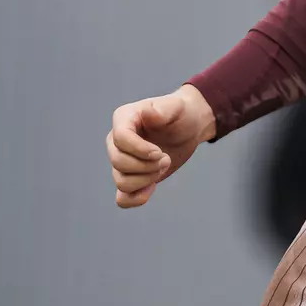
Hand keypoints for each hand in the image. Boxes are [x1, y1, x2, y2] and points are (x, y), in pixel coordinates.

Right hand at [106, 86, 215, 208]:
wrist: (189, 128)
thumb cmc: (182, 114)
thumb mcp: (177, 106)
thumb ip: (162, 108)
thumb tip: (148, 113)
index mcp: (124, 119)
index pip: (120, 138)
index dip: (140, 150)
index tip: (160, 152)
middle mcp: (116, 141)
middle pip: (119, 162)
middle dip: (148, 165)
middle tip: (166, 158)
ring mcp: (120, 161)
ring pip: (122, 182)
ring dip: (147, 179)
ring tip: (164, 166)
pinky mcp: (130, 177)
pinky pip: (122, 198)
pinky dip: (136, 199)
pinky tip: (152, 188)